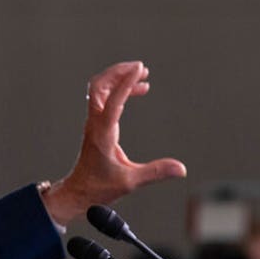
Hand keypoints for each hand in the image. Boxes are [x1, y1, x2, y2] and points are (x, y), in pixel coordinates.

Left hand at [42, 61, 186, 225]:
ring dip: (118, 78)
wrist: (78, 191)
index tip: (140, 68)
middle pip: (99, 85)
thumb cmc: (99, 187)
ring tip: (141, 75)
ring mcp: (94, 122)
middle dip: (118, 72)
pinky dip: (119, 90)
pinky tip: (137, 91)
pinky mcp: (96, 125)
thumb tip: (180, 169)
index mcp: (102, 133)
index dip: (126, 82)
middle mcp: (95, 123)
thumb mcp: (130, 181)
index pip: (114, 99)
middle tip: (139, 67)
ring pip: (100, 89)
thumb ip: (156, 172)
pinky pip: (104, 98)